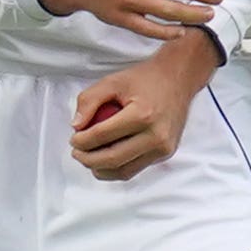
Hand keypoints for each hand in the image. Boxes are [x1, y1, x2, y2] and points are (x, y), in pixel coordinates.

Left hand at [68, 34, 223, 180]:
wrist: (178, 79)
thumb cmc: (145, 79)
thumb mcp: (112, 82)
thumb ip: (89, 100)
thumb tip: (76, 126)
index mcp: (142, 115)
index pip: (103, 136)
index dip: (82, 141)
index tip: (73, 139)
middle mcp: (156, 135)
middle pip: (113, 158)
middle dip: (88, 159)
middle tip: (76, 152)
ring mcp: (163, 148)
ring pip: (124, 170)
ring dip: (101, 169)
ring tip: (88, 159)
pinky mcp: (166, 153)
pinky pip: (135, 168)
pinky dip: (117, 168)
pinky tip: (105, 160)